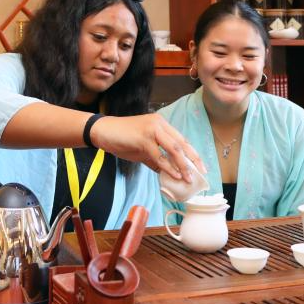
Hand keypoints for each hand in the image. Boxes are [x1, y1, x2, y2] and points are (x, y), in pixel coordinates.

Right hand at [90, 113, 206, 179]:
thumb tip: (169, 174)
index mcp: (161, 125)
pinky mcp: (144, 137)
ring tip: (188, 178)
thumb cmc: (122, 140)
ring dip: (183, 165)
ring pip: (174, 148)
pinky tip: (174, 175)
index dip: (192, 154)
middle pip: (182, 143)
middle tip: (201, 174)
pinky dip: (168, 167)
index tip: (200, 167)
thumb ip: (156, 159)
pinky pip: (159, 155)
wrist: (102, 131)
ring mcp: (152, 129)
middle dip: (193, 160)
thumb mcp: (142, 150)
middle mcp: (159, 124)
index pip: (181, 140)